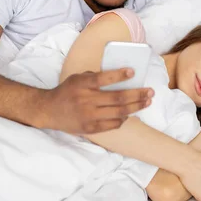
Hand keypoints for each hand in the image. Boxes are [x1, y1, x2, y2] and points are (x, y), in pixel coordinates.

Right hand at [33, 68, 153, 133]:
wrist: (49, 110)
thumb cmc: (67, 91)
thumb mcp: (78, 78)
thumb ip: (95, 77)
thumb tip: (119, 77)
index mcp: (83, 85)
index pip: (103, 78)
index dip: (119, 75)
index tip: (133, 72)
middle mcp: (86, 100)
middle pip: (118, 98)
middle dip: (137, 94)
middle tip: (150, 91)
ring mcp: (89, 116)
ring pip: (119, 112)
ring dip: (136, 107)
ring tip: (147, 102)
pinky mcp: (90, 128)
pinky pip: (113, 124)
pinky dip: (123, 119)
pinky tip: (131, 114)